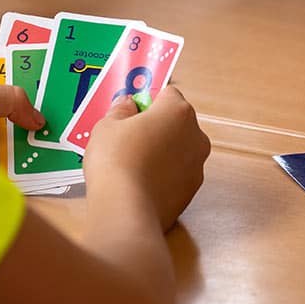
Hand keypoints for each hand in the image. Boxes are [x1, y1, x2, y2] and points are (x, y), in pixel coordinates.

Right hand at [83, 88, 210, 229]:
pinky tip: (140, 184)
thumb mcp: (107, 126)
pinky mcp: (192, 192)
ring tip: (133, 165)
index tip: (130, 114)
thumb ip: (120, 110)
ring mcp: (197, 166)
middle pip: (176, 123)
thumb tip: (128, 105)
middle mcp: (196, 136)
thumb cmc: (116, 160)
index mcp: (177, 111)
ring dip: (161, 153)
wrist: (125, 208)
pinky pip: (176, 176)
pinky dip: (163, 176)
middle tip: (128, 140)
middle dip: (156, 128)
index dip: (147, 102)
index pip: (167, 94)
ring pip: (178, 151)